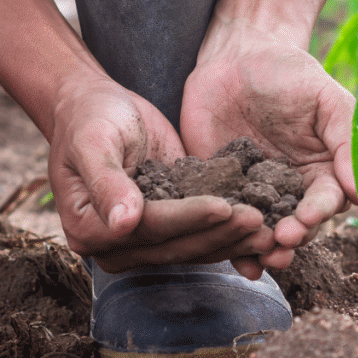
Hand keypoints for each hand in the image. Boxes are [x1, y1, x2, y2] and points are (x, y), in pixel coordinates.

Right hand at [47, 74, 275, 273]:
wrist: (97, 108)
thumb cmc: (90, 118)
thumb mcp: (93, 142)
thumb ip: (107, 182)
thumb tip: (123, 223)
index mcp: (89, 229)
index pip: (149, 228)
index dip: (187, 218)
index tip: (223, 205)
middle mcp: (116, 245)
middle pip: (176, 245)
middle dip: (220, 233)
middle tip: (259, 220)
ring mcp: (144, 242)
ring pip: (194, 248)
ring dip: (232, 240)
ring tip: (268, 229)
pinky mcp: (169, 229)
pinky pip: (202, 236)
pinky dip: (231, 233)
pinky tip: (262, 226)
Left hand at [181, 28, 356, 269]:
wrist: (236, 56)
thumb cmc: (289, 72)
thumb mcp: (325, 97)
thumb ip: (346, 138)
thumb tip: (357, 190)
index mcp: (322, 169)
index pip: (327, 200)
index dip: (319, 212)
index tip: (309, 217)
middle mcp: (291, 189)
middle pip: (297, 225)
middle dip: (292, 237)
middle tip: (282, 241)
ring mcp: (254, 193)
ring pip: (263, 232)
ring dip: (263, 249)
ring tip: (259, 258)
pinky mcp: (219, 191)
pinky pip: (224, 221)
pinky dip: (228, 242)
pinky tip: (233, 261)